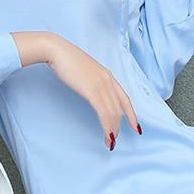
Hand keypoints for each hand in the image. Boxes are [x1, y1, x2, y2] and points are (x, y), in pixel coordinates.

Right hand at [46, 37, 141, 152]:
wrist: (57, 51)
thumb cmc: (67, 60)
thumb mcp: (84, 72)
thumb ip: (91, 81)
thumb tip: (91, 92)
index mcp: (107, 76)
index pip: (124, 98)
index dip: (132, 114)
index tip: (136, 126)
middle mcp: (108, 80)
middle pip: (119, 108)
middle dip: (118, 126)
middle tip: (114, 140)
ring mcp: (101, 84)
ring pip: (112, 112)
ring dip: (112, 129)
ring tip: (110, 142)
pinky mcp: (91, 89)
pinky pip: (103, 111)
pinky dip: (107, 124)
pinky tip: (107, 134)